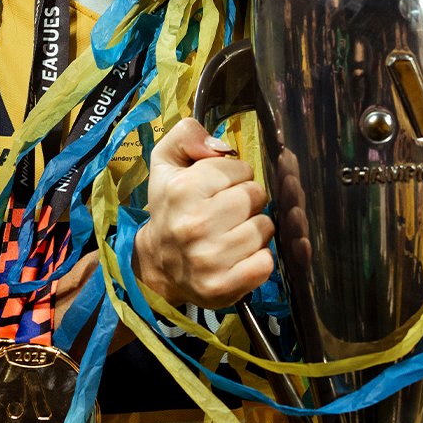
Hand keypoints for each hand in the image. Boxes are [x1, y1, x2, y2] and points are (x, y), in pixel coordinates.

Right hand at [132, 118, 274, 308]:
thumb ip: (187, 135)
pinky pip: (266, 262)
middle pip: (256, 196)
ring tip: (232, 234)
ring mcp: (210, 259)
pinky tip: (238, 257)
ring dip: (254, 229)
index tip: (219, 189)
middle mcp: (195, 225)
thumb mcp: (166, 163)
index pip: (241, 169)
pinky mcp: (223, 287)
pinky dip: (258, 259)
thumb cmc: (170, 208)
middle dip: (247, 201)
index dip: (235, 176)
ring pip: (265, 228)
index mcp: (182, 190)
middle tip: (228, 212)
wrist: (157, 264)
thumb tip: (221, 146)